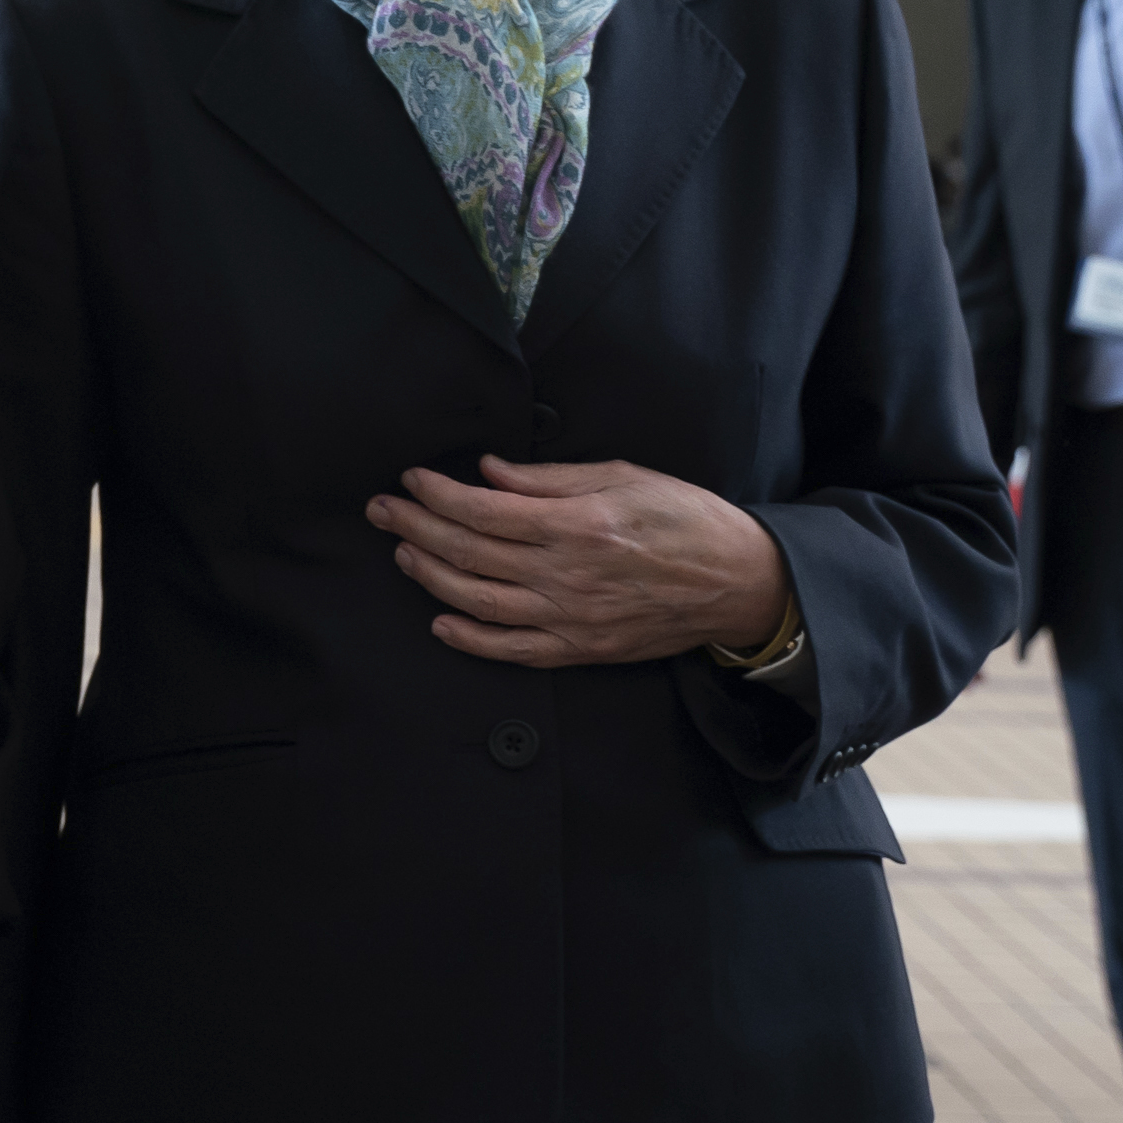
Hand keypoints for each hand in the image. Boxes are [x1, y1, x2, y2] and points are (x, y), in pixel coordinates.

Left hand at [368, 456, 788, 667]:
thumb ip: (551, 479)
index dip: (437, 495)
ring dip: (431, 576)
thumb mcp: (624, 476)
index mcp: (577, 525)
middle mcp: (567, 574)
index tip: (412, 480)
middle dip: (415, 528)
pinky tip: (440, 621)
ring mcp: (572, 618)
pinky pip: (513, 650)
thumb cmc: (687, 519)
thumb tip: (489, 472)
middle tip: (383, 511)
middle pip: (469, 553)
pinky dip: (469, 639)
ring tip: (404, 553)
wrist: (740, 582)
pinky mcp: (582, 649)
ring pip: (478, 602)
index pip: (483, 510)